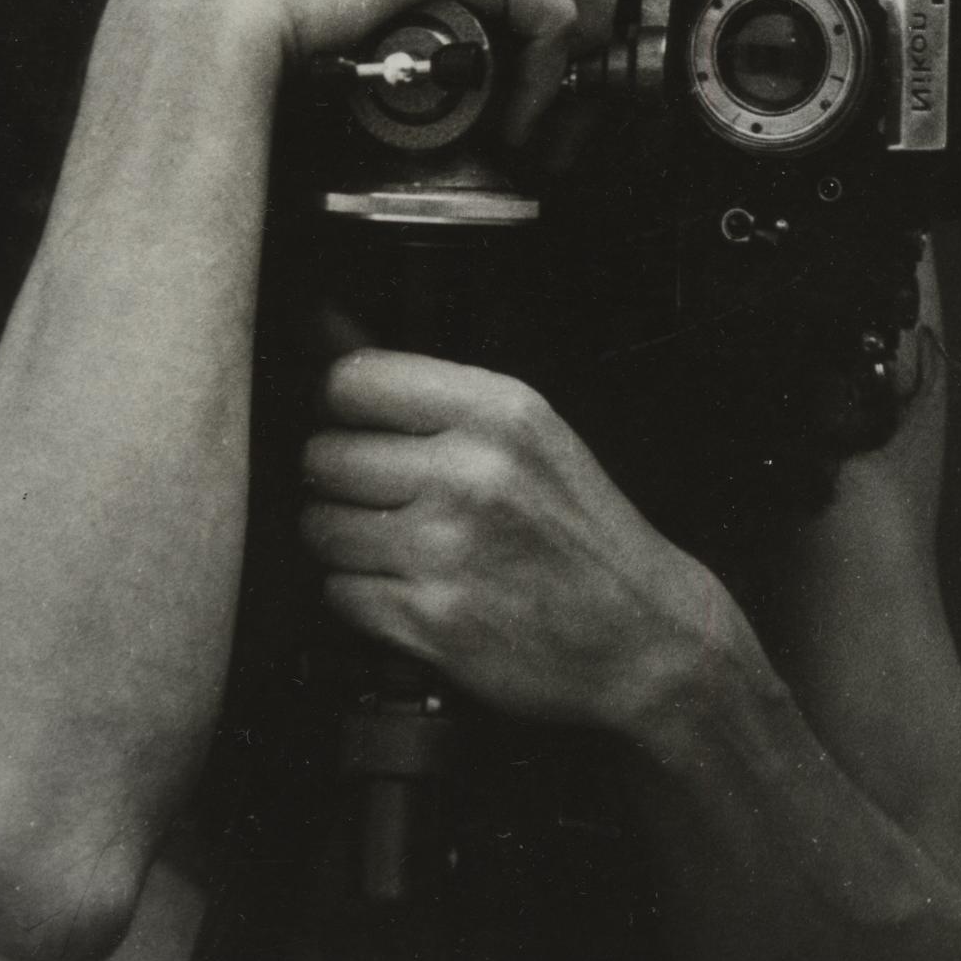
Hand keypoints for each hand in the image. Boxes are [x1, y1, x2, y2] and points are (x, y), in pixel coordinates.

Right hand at [116, 0, 632, 140]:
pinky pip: (554, 11)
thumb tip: (364, 58)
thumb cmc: (240, 0)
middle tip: (556, 91)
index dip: (549, 7)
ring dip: (581, 44)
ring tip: (537, 108)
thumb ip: (361, 5)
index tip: (524, 81)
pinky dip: (545, 72)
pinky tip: (506, 116)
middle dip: (599, 16)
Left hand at [299, 326, 734, 730]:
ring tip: (393, 545)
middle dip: (338, 480)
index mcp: (497, 411)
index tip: (353, 424)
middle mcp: (470, 472)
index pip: (352, 382)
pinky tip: (407, 588)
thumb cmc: (578, 528)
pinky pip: (339, 591)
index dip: (338, 405)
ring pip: (319, 527)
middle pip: (324, 456)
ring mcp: (448, 549)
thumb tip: (323, 326)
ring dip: (342, 540)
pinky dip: (361, 595)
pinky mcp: (431, 620)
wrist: (641, 634)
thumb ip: (427, 387)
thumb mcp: (526, 431)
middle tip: (378, 496)